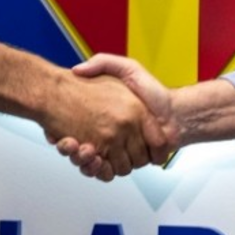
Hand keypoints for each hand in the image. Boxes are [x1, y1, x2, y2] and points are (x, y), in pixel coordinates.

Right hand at [61, 54, 176, 178]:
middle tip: (65, 141)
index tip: (58, 129)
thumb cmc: (153, 92)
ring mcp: (116, 149)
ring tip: (78, 148)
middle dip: (71, 147)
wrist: (176, 114)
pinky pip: (104, 171)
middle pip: (80, 146)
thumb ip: (104, 63)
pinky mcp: (124, 161)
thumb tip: (77, 70)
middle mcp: (109, 134)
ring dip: (81, 158)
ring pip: (89, 161)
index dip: (65, 131)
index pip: (75, 125)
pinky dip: (96, 169)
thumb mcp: (127, 69)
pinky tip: (92, 159)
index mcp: (106, 116)